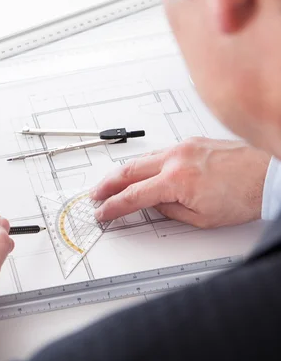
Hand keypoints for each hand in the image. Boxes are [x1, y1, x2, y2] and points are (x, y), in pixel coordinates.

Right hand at [91, 137, 269, 228]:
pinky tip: (141, 171)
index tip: (103, 212)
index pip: (133, 196)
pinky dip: (145, 163)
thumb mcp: (201, 218)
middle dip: (107, 184)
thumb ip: (169, 211)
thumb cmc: (245, 196)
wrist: (269, 175)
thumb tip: (153, 205)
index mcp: (177, 181)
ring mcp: (183, 146)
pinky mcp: (191, 142)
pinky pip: (159, 152)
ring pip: (142, 159)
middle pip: (128, 171)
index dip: (113, 207)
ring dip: (123, 172)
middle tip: (96, 194)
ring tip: (112, 183)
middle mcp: (177, 158)